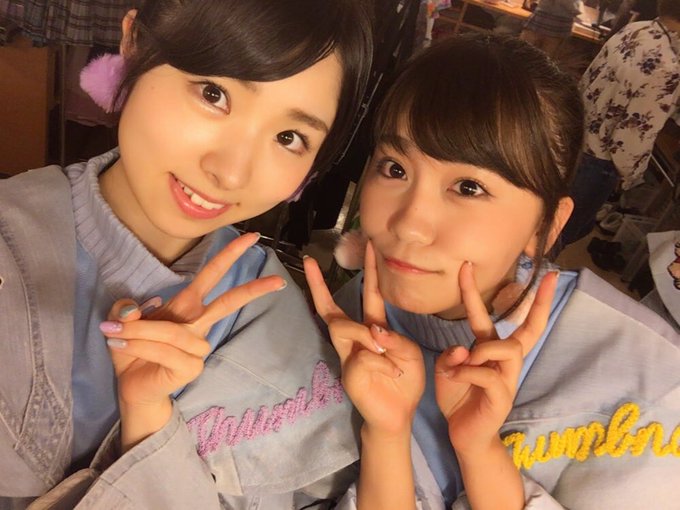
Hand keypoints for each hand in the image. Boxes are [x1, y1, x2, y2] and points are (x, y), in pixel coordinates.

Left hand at [102, 232, 285, 408]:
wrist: (132, 386)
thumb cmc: (133, 350)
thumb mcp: (121, 322)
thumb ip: (124, 309)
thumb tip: (133, 310)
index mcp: (188, 306)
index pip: (212, 276)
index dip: (229, 255)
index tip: (251, 237)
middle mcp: (198, 325)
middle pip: (227, 303)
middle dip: (252, 289)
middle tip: (278, 279)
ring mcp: (199, 348)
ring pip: (170, 331)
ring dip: (137, 331)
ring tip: (112, 334)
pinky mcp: (192, 367)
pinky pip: (163, 350)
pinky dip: (137, 345)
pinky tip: (120, 344)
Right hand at [303, 241, 424, 436]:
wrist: (400, 414)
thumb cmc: (404, 381)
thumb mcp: (409, 353)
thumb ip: (393, 338)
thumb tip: (372, 332)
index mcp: (374, 328)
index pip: (369, 294)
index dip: (369, 271)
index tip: (367, 245)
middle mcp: (355, 338)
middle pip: (331, 309)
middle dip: (318, 285)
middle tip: (310, 261)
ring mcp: (348, 354)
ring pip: (345, 327)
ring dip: (368, 335)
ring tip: (387, 354)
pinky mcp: (348, 372)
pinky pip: (363, 356)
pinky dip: (383, 364)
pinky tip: (393, 374)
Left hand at [434, 262, 557, 454]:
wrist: (464, 436)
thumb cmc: (458, 398)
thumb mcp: (447, 371)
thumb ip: (451, 355)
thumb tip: (463, 348)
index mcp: (490, 350)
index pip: (489, 317)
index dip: (476, 291)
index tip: (467, 265)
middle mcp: (505, 361)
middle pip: (530, 330)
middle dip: (541, 304)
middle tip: (551, 279)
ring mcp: (507, 379)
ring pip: (508, 349)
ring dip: (483, 350)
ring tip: (463, 362)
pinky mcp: (502, 397)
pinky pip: (488, 375)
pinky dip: (467, 372)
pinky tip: (453, 377)